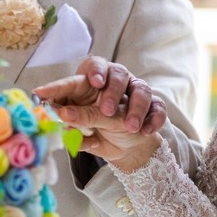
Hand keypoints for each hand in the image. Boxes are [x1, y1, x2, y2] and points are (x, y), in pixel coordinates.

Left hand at [33, 56, 164, 169]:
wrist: (125, 148)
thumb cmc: (99, 129)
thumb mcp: (84, 126)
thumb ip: (73, 118)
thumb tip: (58, 115)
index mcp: (94, 82)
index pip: (92, 68)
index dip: (93, 72)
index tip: (94, 81)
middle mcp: (117, 82)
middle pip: (118, 73)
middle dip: (113, 91)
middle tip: (107, 111)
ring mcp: (136, 93)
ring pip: (141, 89)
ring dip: (136, 108)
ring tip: (130, 127)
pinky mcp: (153, 107)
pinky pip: (158, 107)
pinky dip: (153, 119)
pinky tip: (145, 131)